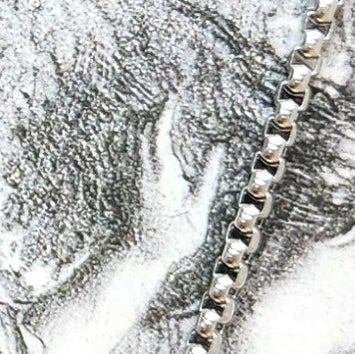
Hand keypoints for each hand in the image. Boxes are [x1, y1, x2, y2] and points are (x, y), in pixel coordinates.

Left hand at [130, 98, 222, 279]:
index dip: (166, 113)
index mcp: (163, 177)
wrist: (144, 256)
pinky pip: (139, 153)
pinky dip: (147, 139)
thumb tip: (219, 148)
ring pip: (138, 142)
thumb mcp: (198, 210)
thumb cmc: (175, 238)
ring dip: (151, 124)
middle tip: (172, 97)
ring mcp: (137, 178)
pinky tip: (157, 137)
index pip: (161, 135)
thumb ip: (209, 177)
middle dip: (156, 112)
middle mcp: (146, 173)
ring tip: (166, 110)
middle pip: (144, 132)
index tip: (175, 96)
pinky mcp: (135, 184)